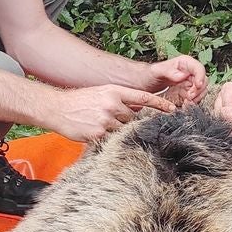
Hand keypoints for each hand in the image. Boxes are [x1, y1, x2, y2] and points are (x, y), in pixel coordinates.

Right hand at [42, 85, 175, 141]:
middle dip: (133, 123)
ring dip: (120, 133)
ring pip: (124, 130)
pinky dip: (110, 140)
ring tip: (107, 129)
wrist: (57, 108)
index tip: (173, 109)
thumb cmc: (80, 102)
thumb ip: (120, 100)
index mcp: (114, 91)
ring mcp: (105, 120)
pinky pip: (112, 139)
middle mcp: (112, 104)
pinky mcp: (98, 134)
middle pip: (135, 118)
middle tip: (133, 127)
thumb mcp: (101, 93)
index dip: (160, 104)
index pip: (144, 98)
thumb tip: (138, 110)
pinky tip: (99, 135)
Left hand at [145, 55, 207, 104]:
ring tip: (184, 102)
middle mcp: (189, 73)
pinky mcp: (186, 94)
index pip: (199, 68)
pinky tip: (183, 105)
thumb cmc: (149, 74)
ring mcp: (189, 84)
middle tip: (188, 97)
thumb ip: (169, 72)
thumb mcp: (156, 71)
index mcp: (185, 63)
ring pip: (201, 92)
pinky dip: (191, 103)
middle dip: (198, 91)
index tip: (197, 85)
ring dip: (195, 98)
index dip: (201, 77)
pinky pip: (194, 99)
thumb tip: (182, 75)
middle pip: (203, 81)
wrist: (143, 84)